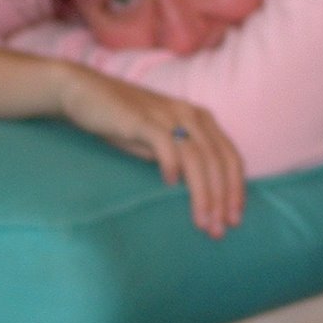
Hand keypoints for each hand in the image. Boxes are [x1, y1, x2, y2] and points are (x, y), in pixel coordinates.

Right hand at [57, 65, 245, 238]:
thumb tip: (202, 195)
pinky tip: (169, 184)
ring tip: (202, 220)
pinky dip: (171, 164)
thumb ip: (183, 158)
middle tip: (220, 230)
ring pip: (196, 157)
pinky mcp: (141, 118)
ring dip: (202, 192)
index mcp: (201, 119)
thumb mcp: (162, 139)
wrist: (86, 92)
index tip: (235, 219)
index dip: (236, 189)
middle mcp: (189, 115)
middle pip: (217, 160)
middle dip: (222, 198)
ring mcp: (166, 115)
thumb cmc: (125, 122)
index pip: (229, 156)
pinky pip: (164, 142)